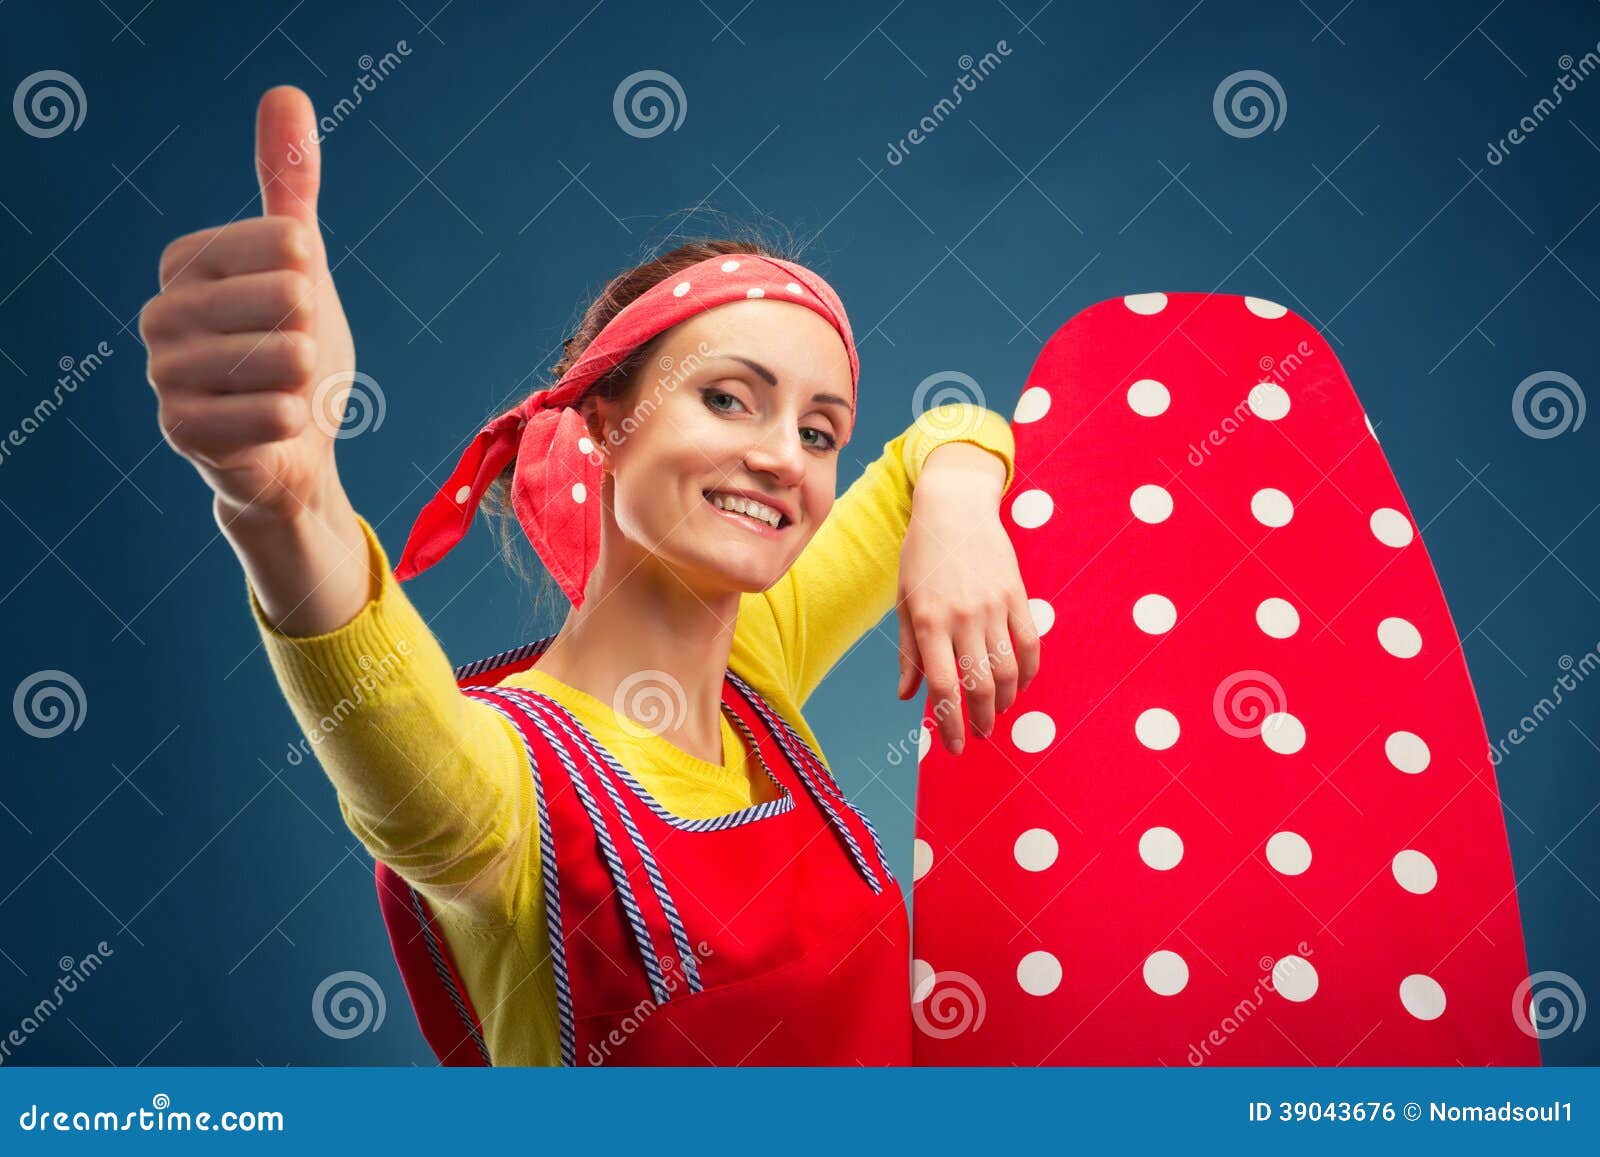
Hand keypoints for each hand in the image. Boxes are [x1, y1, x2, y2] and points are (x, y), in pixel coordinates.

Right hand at [141, 85, 355, 522]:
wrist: (294, 448)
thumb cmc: (294, 347)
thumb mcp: (302, 262)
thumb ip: (289, 184)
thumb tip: (286, 93)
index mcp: (185, 261)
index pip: (289, 242)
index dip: (314, 279)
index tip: (295, 305)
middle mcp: (160, 311)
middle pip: (291, 300)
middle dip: (313, 336)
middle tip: (293, 360)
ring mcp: (164, 373)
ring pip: (287, 358)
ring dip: (308, 382)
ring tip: (286, 390)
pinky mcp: (181, 431)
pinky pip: (275, 413)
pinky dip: (294, 421)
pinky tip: (278, 424)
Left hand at [896, 443, 1039, 753]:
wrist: (954, 507)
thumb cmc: (921, 556)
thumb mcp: (904, 602)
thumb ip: (909, 652)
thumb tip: (907, 697)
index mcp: (929, 621)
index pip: (941, 687)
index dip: (948, 724)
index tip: (953, 747)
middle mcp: (962, 617)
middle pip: (979, 685)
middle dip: (980, 720)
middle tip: (978, 735)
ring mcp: (993, 606)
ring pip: (1007, 670)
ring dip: (1004, 701)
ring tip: (995, 713)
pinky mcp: (1017, 596)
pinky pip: (1030, 644)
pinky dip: (1027, 672)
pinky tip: (1018, 686)